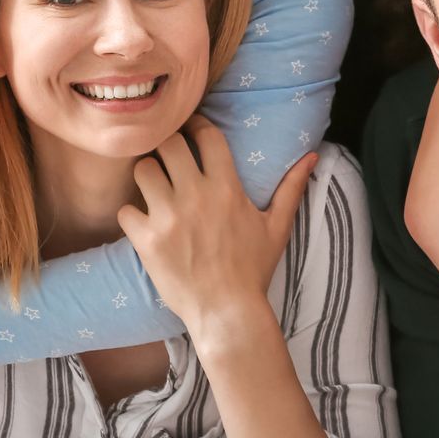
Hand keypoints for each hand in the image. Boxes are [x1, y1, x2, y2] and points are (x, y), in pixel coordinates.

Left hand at [117, 118, 316, 333]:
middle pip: (168, 144)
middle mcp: (196, 196)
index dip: (195, 126)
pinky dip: (131, 214)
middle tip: (168, 157)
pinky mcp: (147, 239)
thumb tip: (312, 157)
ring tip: (154, 187)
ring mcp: (169, 217)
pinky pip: (126, 210)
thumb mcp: (277, 227)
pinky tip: (143, 223)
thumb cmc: (253, 269)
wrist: (227, 311)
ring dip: (147, 175)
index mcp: (227, 188)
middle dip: (167, 146)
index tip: (190, 130)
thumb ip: (291, 188)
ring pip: (143, 170)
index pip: (206, 135)